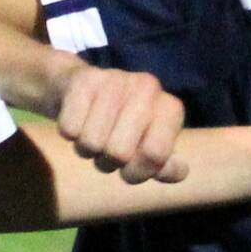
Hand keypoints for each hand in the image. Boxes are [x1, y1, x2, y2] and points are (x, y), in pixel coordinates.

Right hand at [51, 61, 188, 183]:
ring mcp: (116, 79)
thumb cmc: (120, 126)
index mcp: (170, 107)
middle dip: (108, 162)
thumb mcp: (145, 147)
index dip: (137, 172)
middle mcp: (148, 87)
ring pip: (91, 143)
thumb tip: (179, 172)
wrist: (81, 88)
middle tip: (108, 149)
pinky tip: (79, 120)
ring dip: (88, 150)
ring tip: (94, 135)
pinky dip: (71, 134)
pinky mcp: (83, 79)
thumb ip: (163, 165)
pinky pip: (70, 129)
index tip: (131, 168)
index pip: (155, 155)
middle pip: (119, 153)